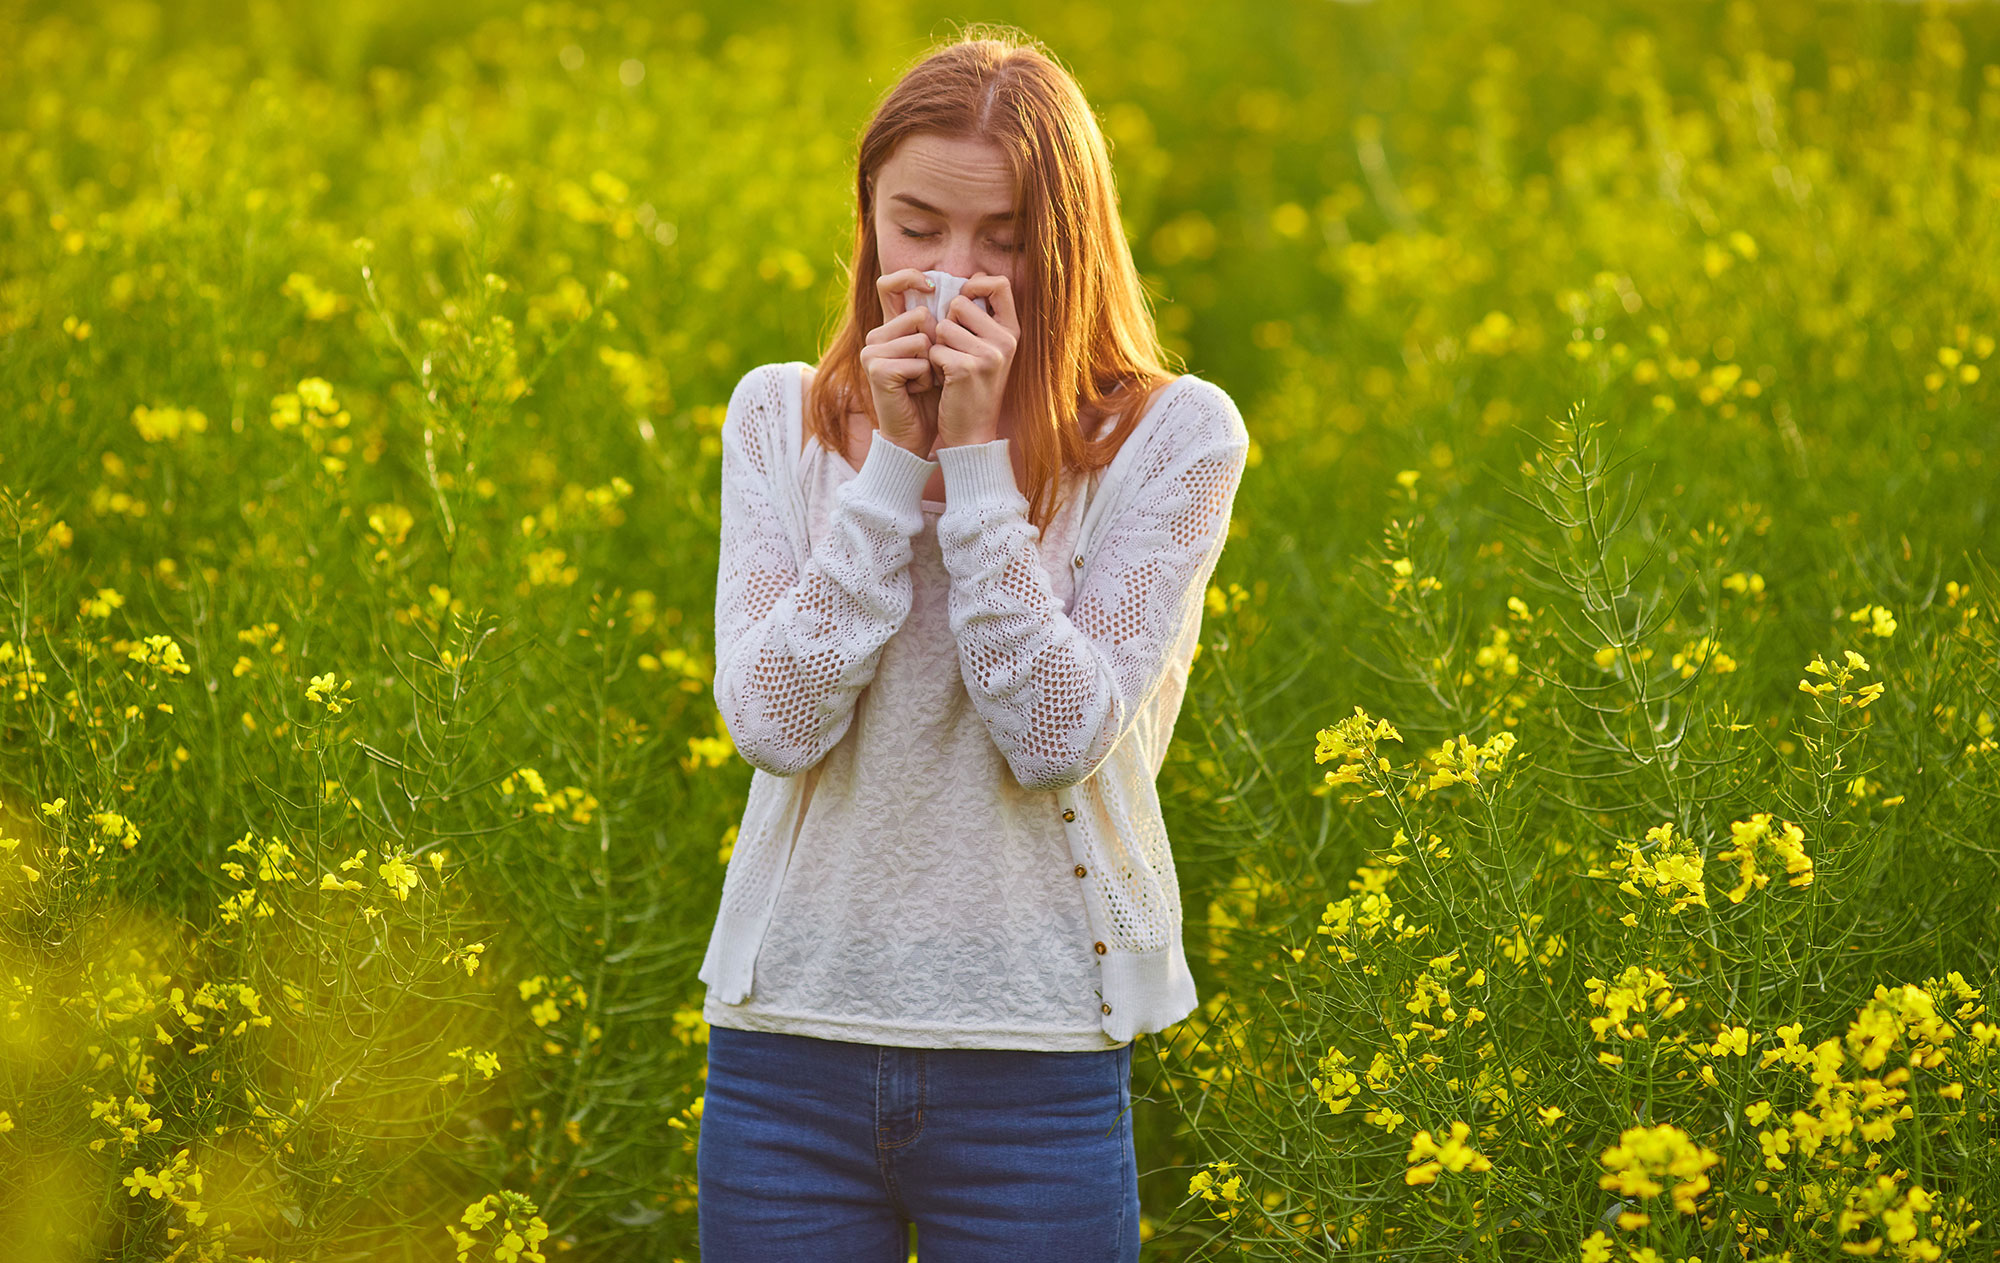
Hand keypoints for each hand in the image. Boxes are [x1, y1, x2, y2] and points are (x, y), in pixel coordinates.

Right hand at [860, 269, 941, 454]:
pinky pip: (919, 361)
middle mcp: (877, 335)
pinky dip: (926, 379)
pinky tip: (915, 392)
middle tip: (929, 369)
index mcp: (890, 327)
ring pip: (922, 339)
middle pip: (919, 316)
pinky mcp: (877, 369)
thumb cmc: (933, 394)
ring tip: (922, 381)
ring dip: (933, 364)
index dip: (910, 276)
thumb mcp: (941, 352)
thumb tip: (971, 279)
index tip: (932, 286)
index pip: (890, 284)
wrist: (916, 434)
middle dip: (937, 344)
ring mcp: (872, 351)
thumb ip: (945, 320)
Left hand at [929, 273, 1018, 448]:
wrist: (972, 434)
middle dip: (948, 323)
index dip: (975, 285)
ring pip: (943, 326)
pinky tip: (945, 380)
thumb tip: (966, 281)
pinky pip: (935, 348)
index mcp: (1012, 332)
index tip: (963, 301)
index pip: (1000, 283)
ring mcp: (988, 355)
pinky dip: (932, 364)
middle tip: (954, 350)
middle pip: (960, 303)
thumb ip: (981, 319)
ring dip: (938, 345)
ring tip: (950, 367)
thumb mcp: (987, 350)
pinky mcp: (966, 369)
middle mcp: (1006, 341)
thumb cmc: (973, 388)